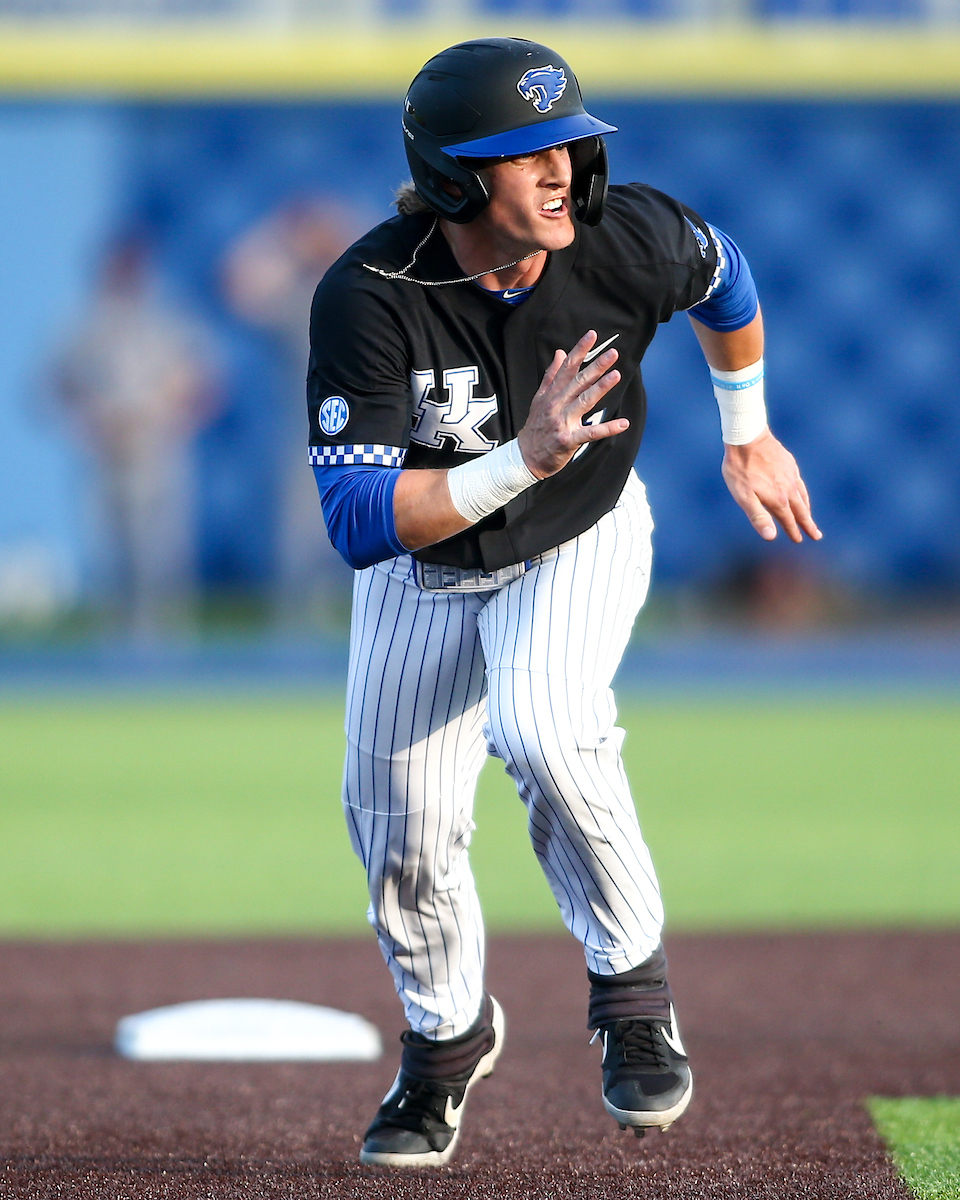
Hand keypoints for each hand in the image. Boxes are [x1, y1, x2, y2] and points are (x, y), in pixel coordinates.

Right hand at [517, 330, 626, 478]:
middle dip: (596, 367)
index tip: (592, 335)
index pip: (567, 367)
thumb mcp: (539, 398)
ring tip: (616, 376)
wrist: (525, 456)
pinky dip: (607, 429)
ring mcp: (563, 422)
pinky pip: (591, 434)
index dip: (579, 350)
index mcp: (552, 394)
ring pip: (584, 402)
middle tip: (613, 354)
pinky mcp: (568, 440)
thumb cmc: (536, 427)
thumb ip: (551, 375)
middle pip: (579, 382)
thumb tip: (560, 353)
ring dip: (601, 389)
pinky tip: (623, 423)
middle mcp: (557, 405)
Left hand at [722, 430, 821, 542]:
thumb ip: (758, 516)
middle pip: (801, 510)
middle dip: (808, 524)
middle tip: (817, 536)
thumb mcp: (743, 496)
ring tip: (809, 517)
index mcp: (778, 499)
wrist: (748, 437)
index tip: (799, 540)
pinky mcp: (789, 464)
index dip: (793, 531)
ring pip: (802, 496)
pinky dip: (803, 492)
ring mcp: (791, 475)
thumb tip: (771, 537)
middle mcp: (788, 489)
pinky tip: (800, 492)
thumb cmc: (740, 469)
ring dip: (807, 509)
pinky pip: (799, 483)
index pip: (788, 520)